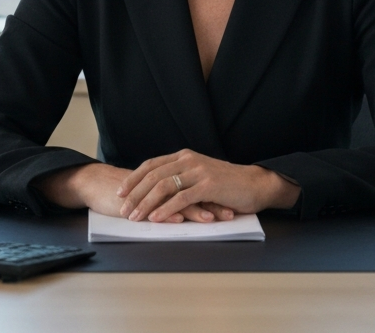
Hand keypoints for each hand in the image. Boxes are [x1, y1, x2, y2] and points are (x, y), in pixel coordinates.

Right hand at [37, 163, 220, 222]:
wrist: (99, 184)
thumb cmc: (127, 192)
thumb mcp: (153, 193)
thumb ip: (170, 197)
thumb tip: (192, 209)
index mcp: (169, 178)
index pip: (197, 188)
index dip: (214, 197)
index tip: (231, 207)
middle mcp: (163, 180)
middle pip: (192, 192)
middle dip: (211, 203)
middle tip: (228, 213)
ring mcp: (151, 189)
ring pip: (177, 198)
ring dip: (195, 210)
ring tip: (211, 219)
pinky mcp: (138, 197)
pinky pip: (156, 205)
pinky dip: (169, 212)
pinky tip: (179, 219)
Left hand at [116, 149, 300, 223]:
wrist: (254, 184)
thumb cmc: (227, 185)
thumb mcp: (200, 176)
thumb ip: (182, 178)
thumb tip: (157, 191)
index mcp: (185, 156)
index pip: (152, 165)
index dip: (134, 178)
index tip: (120, 192)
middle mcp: (189, 160)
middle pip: (154, 175)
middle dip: (135, 193)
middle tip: (123, 210)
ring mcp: (199, 171)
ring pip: (164, 186)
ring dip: (146, 203)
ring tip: (135, 217)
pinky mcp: (209, 185)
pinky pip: (182, 197)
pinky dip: (166, 208)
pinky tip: (156, 218)